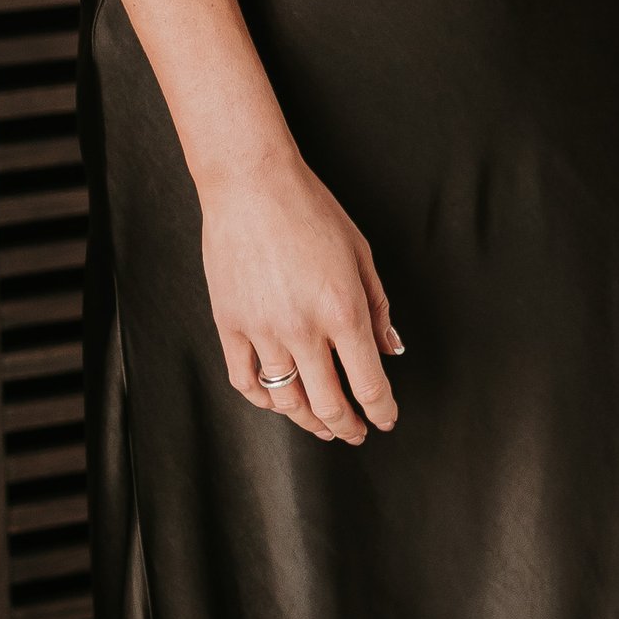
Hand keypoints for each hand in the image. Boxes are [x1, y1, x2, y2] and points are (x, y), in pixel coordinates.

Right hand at [201, 143, 402, 444]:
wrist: (252, 185)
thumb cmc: (312, 211)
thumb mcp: (360, 254)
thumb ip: (378, 307)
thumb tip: (390, 350)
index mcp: (344, 312)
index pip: (369, 385)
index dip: (381, 412)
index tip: (386, 420)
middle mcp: (303, 330)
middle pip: (328, 404)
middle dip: (347, 427)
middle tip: (355, 433)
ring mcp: (262, 331)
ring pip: (286, 401)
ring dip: (308, 420)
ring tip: (321, 424)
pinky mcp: (228, 325)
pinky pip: (245, 380)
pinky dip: (264, 400)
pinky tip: (278, 401)